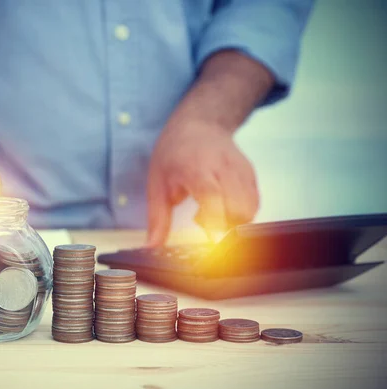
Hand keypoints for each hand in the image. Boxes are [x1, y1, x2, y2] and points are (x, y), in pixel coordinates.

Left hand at [146, 120, 258, 246]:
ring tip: (211, 211)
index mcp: (196, 168)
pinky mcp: (251, 174)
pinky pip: (254, 203)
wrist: (198, 123)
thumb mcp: (157, 184)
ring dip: (233, 221)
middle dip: (223, 226)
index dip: (214, 220)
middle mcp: (223, 167)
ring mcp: (241, 169)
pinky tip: (222, 205)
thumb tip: (152, 246)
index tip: (208, 238)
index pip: (213, 196)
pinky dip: (241, 213)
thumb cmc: (174, 152)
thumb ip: (158, 218)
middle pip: (238, 207)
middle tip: (202, 221)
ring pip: (251, 208)